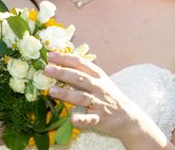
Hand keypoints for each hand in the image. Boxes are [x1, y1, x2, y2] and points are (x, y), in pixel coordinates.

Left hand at [44, 53, 167, 145]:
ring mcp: (99, 103)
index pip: (80, 63)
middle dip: (63, 72)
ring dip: (67, 93)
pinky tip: (72, 119)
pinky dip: (81, 119)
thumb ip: (83, 73)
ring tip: (51, 91)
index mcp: (98, 75)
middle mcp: (99, 87)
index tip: (50, 55)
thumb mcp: (100, 81)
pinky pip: (90, 119)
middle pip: (80, 78)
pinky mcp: (100, 118)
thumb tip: (61, 64)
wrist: (127, 115)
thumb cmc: (109, 96)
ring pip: (82, 97)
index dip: (65, 58)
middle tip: (46, 69)